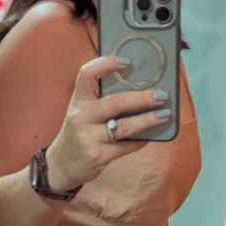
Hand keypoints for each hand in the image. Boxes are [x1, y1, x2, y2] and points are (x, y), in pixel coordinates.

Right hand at [44, 55, 172, 191]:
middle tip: (161, 95)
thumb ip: (102, 100)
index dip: (106, 64)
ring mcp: (88, 138)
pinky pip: (125, 146)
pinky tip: (150, 136)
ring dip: (147, 120)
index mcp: (78, 100)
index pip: (87, 74)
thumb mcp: (83, 111)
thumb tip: (139, 89)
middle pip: (114, 102)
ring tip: (164, 114)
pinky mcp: (97, 156)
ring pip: (123, 126)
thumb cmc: (79, 132)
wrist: (61, 164)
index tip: (127, 62)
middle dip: (141, 98)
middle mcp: (80, 117)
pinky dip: (140, 140)